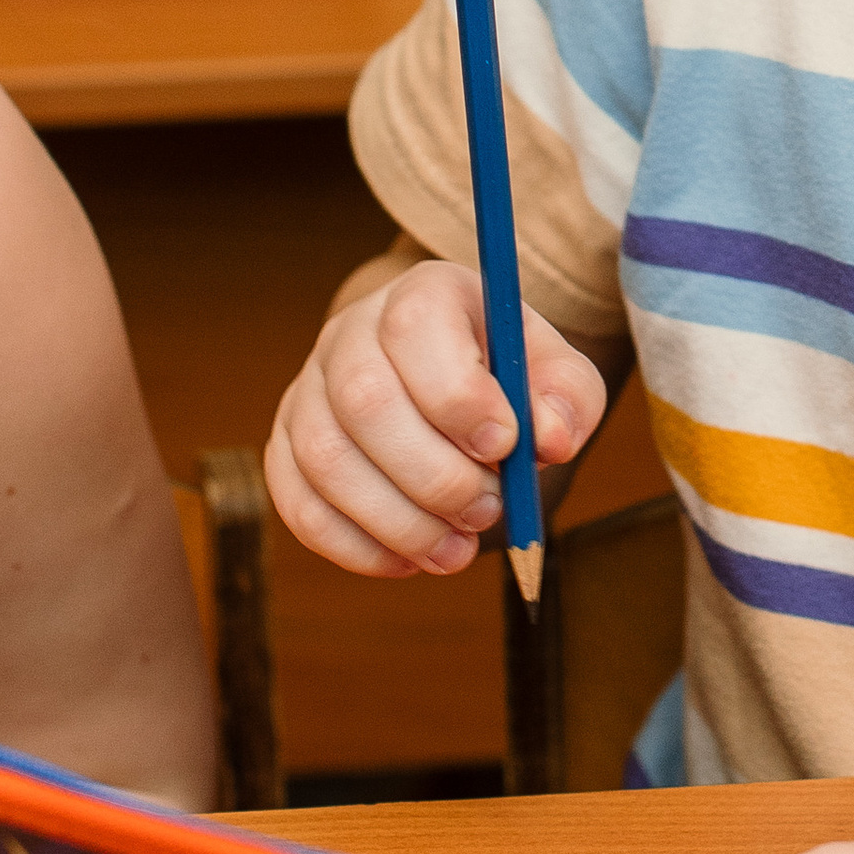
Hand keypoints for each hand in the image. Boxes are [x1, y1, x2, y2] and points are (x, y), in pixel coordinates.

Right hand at [264, 256, 605, 579]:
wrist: (442, 381)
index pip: (415, 326)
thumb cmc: (504, 375)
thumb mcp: (552, 372)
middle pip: (365, 400)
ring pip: (326, 459)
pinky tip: (408, 560)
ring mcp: (309, 389)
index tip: (505, 445)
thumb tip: (551, 439)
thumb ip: (567, 398)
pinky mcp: (287, 445)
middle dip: (433, 474)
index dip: (458, 395)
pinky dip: (354, 545)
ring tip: (457, 550)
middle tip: (487, 512)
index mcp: (421, 293)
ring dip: (397, 521)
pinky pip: (297, 502)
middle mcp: (352, 332)